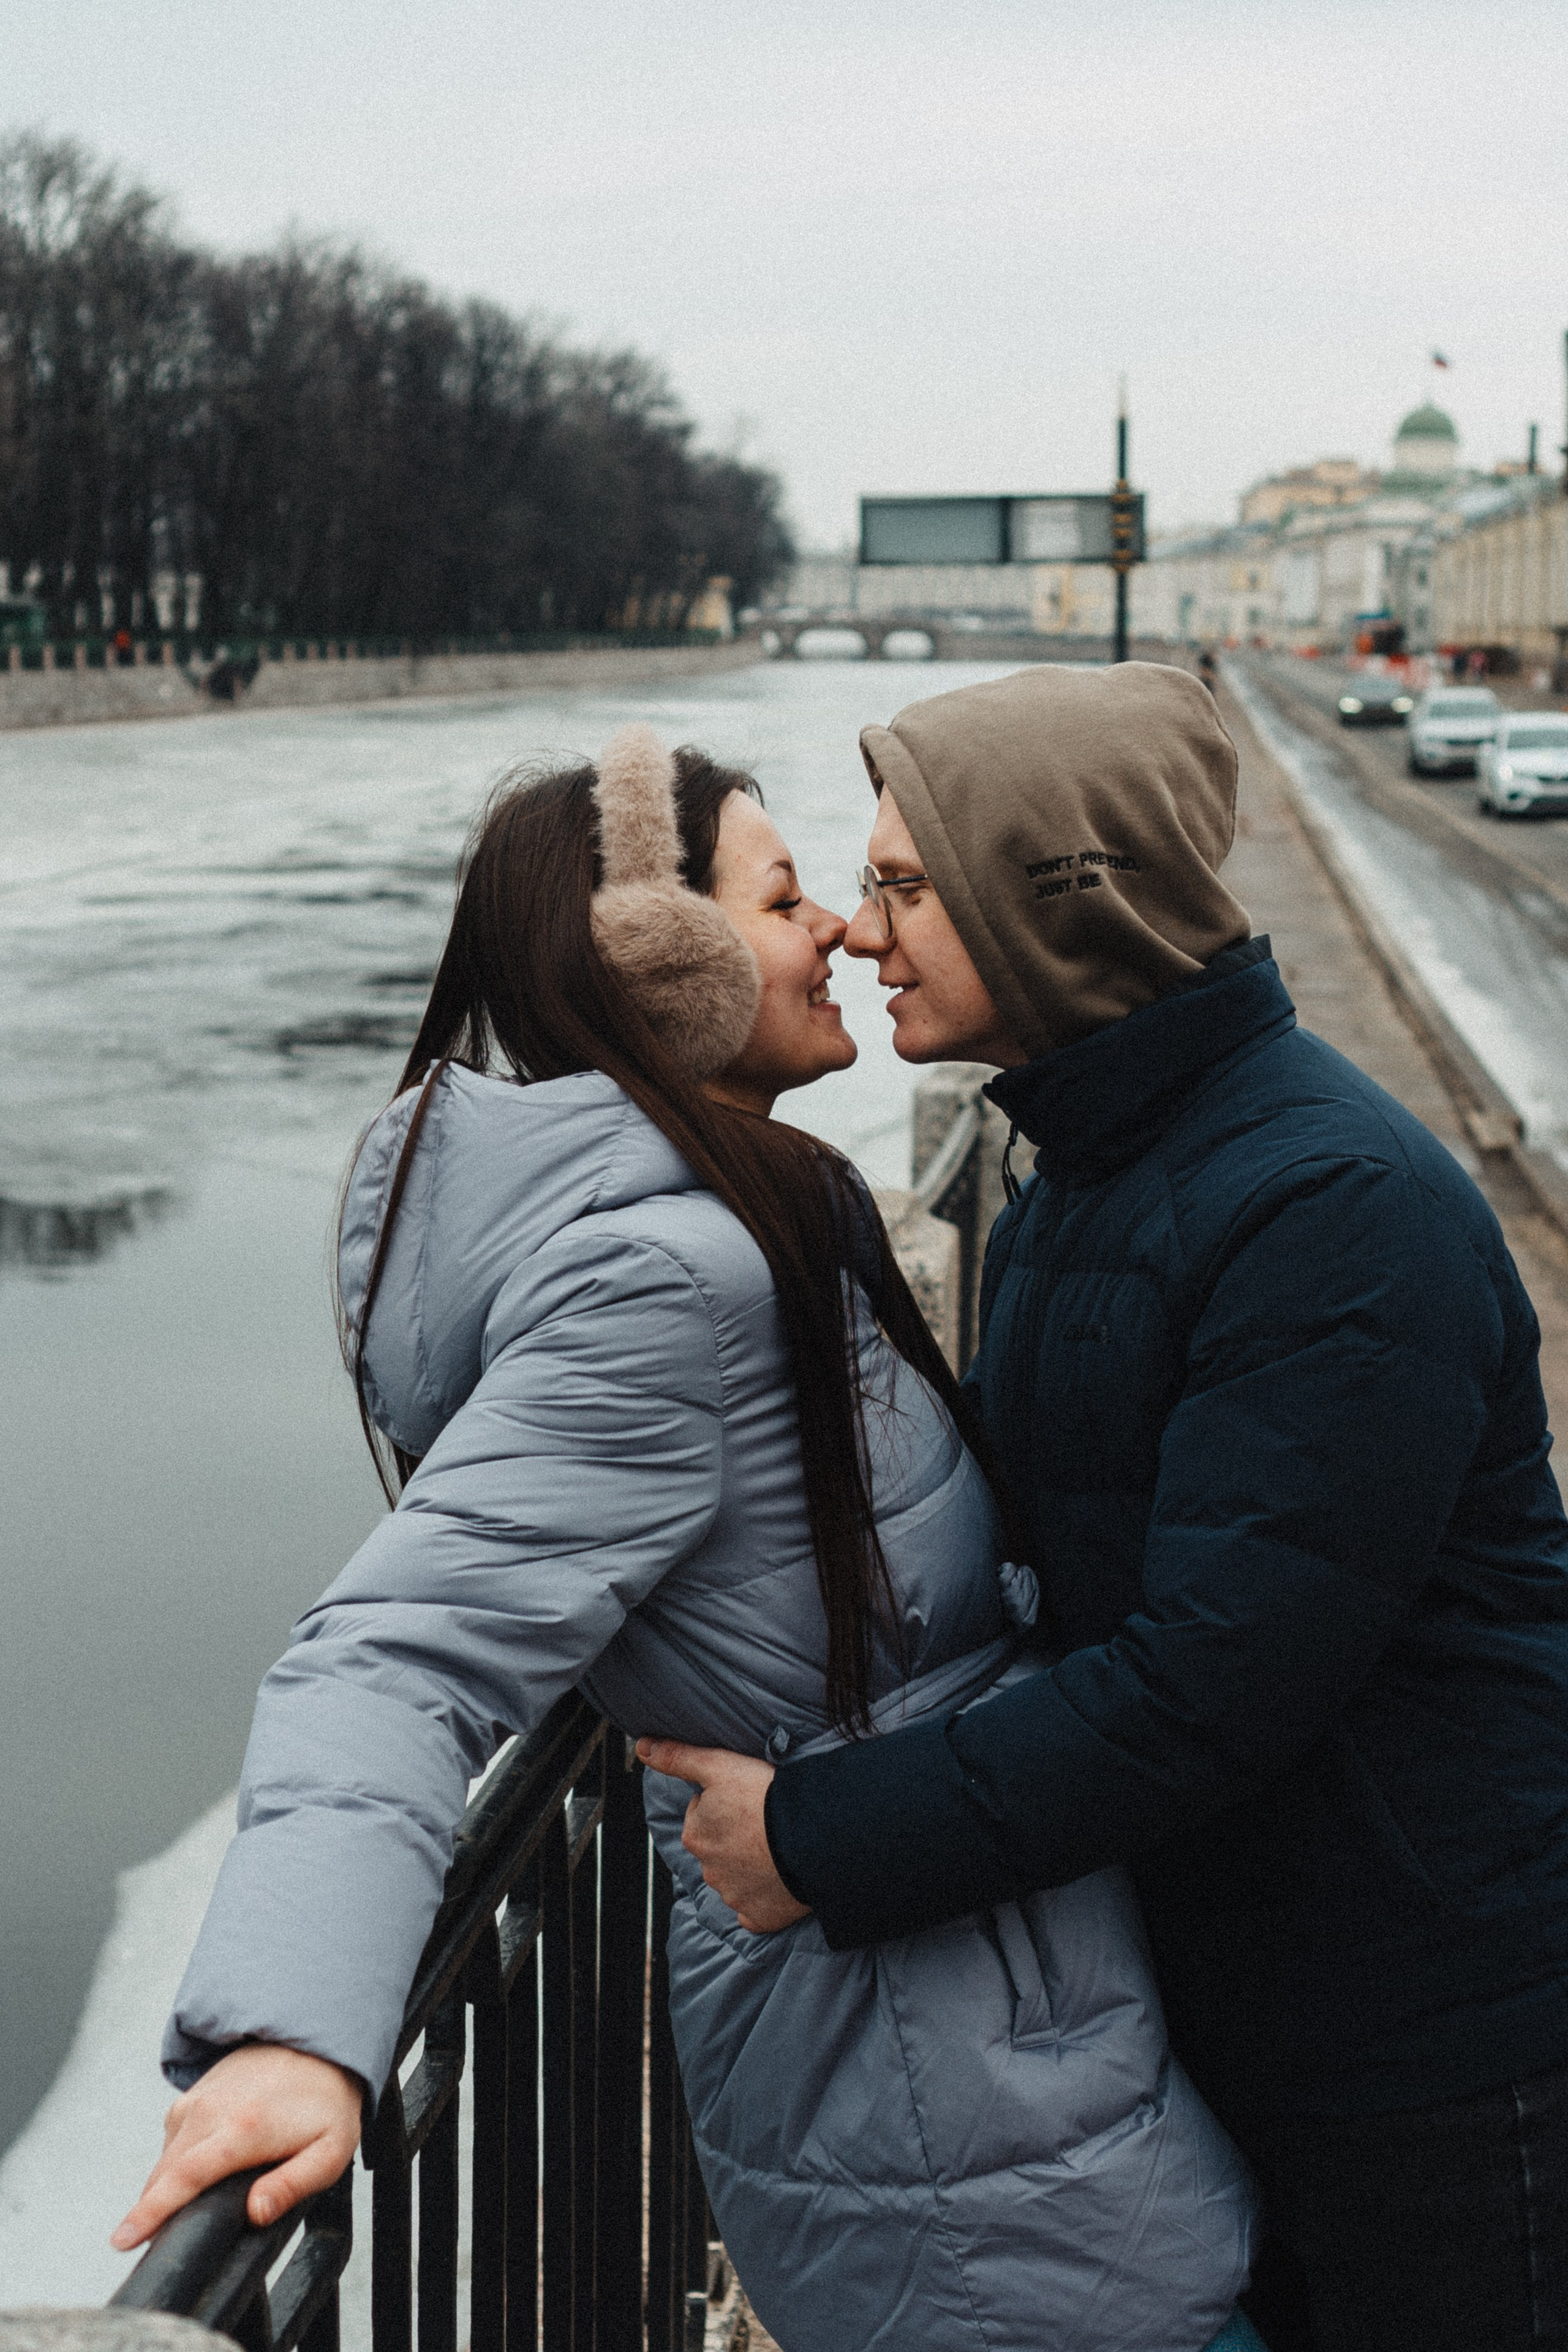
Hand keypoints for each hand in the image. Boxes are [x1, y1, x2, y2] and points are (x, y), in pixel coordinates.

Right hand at [111, 2043, 362, 2250]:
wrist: (319, 2043)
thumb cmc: (326, 2101)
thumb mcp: (329, 2151)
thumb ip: (292, 2185)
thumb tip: (255, 2214)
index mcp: (243, 2130)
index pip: (185, 2177)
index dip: (150, 2212)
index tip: (122, 2239)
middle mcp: (211, 2111)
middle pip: (165, 2173)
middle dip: (150, 2210)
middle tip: (149, 2242)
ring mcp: (199, 2099)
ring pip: (166, 2156)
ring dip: (165, 2186)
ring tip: (184, 2207)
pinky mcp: (195, 2093)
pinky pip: (173, 2137)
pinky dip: (175, 2161)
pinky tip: (199, 2169)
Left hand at [636, 1739, 810, 1932]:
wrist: (810, 1836)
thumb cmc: (765, 1796)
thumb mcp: (719, 1765)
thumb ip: (678, 1758)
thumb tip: (642, 1747)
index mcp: (695, 1835)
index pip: (703, 1815)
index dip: (727, 1804)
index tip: (749, 1799)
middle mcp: (708, 1870)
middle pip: (719, 1848)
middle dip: (735, 1837)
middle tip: (764, 1822)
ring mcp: (733, 1896)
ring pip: (737, 1878)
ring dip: (751, 1866)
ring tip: (778, 1848)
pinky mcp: (758, 1917)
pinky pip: (756, 1909)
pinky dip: (764, 1898)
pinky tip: (779, 1881)